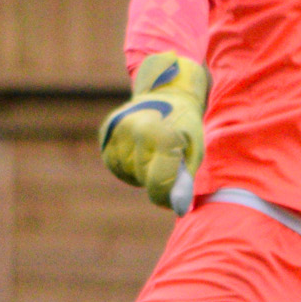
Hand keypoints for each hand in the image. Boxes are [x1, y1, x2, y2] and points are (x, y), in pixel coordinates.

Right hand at [99, 52, 209, 211]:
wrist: (168, 93)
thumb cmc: (185, 127)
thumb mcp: (193, 152)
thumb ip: (183, 181)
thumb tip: (176, 208)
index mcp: (163, 134)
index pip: (158, 184)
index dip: (166, 197)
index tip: (174, 198)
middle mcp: (137, 129)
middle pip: (143, 178)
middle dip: (156, 178)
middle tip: (167, 159)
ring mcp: (118, 128)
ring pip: (127, 172)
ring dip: (141, 171)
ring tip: (153, 151)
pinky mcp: (107, 130)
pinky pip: (115, 164)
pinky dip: (127, 164)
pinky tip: (138, 150)